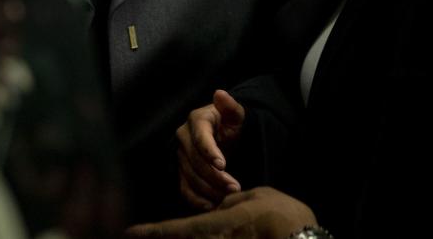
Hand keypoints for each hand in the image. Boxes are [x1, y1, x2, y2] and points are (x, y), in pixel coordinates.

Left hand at [126, 187, 316, 238]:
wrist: (304, 238)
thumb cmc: (281, 215)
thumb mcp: (252, 198)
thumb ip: (229, 202)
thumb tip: (218, 206)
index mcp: (214, 225)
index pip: (173, 229)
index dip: (149, 232)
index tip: (128, 233)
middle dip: (161, 237)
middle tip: (140, 235)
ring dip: (181, 237)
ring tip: (161, 235)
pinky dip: (201, 237)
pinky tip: (199, 235)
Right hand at [175, 89, 244, 208]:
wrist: (225, 136)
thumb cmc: (231, 124)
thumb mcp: (236, 114)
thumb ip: (230, 106)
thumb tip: (220, 94)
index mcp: (197, 120)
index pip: (200, 138)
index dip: (210, 152)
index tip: (223, 165)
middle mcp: (183, 137)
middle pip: (195, 161)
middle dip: (215, 176)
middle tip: (235, 187)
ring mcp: (180, 156)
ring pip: (190, 176)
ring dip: (209, 189)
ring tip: (229, 196)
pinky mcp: (180, 172)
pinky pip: (184, 188)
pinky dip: (196, 200)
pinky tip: (211, 206)